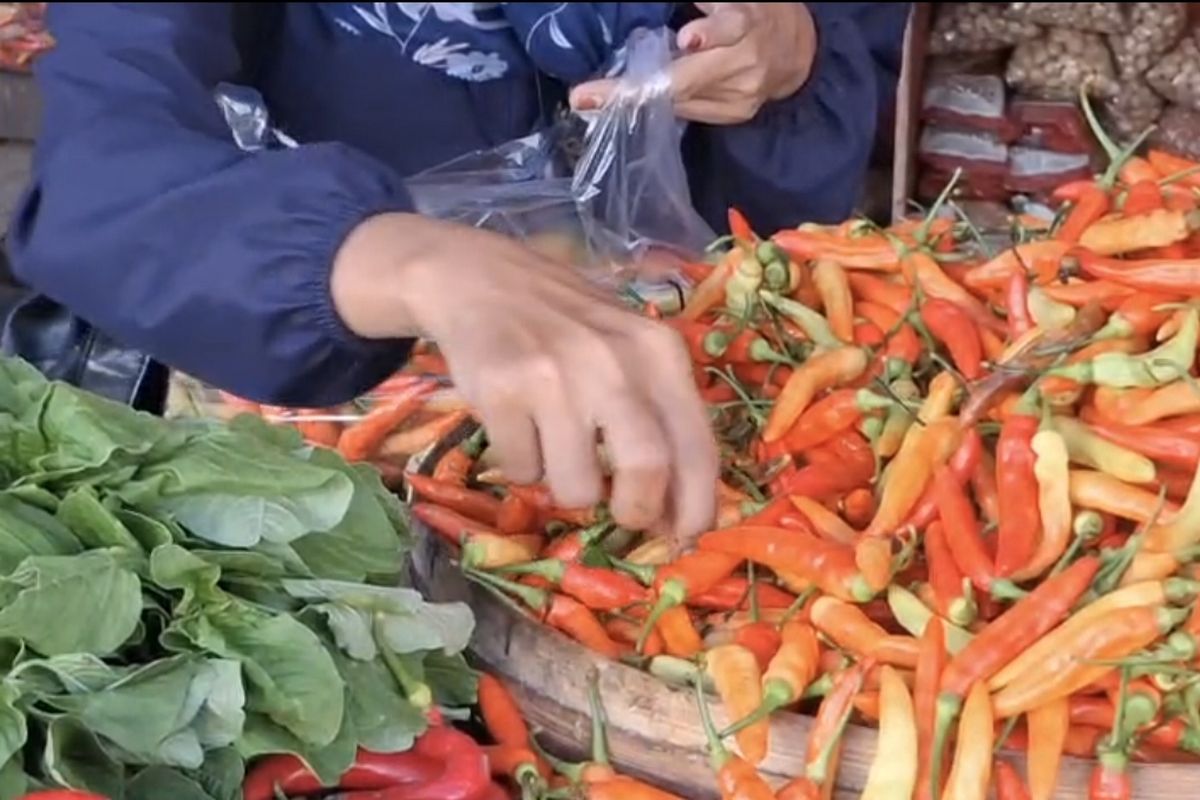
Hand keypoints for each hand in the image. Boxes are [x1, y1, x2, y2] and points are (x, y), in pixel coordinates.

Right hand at [331, 213, 719, 549]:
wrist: (480, 280)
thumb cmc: (569, 327)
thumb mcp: (629, 352)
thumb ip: (659, 417)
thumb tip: (677, 513)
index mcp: (659, 353)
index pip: (696, 446)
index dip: (697, 506)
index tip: (686, 537)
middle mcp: (614, 361)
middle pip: (646, 469)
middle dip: (636, 510)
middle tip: (621, 516)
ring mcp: (556, 374)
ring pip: (576, 487)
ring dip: (565, 488)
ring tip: (555, 449)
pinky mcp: (502, 389)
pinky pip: (521, 471)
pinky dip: (520, 466)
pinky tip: (517, 426)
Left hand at [571, 3, 817, 124]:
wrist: (797, 50)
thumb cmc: (755, 10)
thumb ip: (707, 2)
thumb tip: (653, 8)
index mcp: (748, 21)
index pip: (729, 25)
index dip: (709, 33)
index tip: (687, 39)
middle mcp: (746, 62)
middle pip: (685, 79)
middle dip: (632, 90)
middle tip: (586, 97)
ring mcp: (740, 95)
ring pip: (680, 99)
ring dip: (635, 100)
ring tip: (594, 99)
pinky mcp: (736, 114)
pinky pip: (687, 111)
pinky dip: (658, 105)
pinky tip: (630, 103)